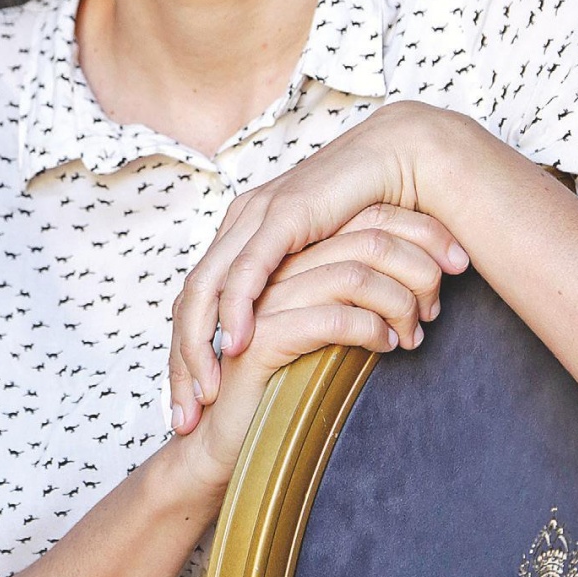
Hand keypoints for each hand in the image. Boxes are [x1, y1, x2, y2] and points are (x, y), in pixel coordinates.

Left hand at [168, 103, 467, 425]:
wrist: (398, 157)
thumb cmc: (370, 211)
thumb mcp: (326, 264)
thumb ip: (305, 293)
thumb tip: (297, 343)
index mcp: (242, 238)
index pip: (196, 306)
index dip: (185, 358)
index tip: (188, 409)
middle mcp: (237, 226)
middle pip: (187, 305)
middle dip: (179, 366)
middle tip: (180, 419)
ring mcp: (254, 217)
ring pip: (204, 291)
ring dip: (197, 347)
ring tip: (204, 393)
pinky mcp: (280, 214)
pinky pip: (247, 269)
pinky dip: (236, 309)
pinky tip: (238, 345)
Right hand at [171, 202, 468, 486]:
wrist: (232, 440)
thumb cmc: (289, 385)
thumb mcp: (336, 332)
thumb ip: (365, 299)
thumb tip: (428, 284)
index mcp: (296, 253)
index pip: (369, 216)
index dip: (422, 233)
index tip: (458, 263)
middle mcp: (278, 265)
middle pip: (367, 237)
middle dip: (419, 267)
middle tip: (437, 305)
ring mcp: (265, 299)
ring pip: (353, 274)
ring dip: (398, 302)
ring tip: (413, 332)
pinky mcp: (261, 338)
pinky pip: (332, 318)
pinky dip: (371, 329)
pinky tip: (386, 347)